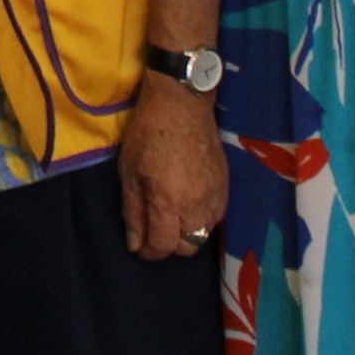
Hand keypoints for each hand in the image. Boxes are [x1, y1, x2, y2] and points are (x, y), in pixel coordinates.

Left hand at [117, 74, 228, 259]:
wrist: (182, 103)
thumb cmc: (148, 133)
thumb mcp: (129, 171)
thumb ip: (133, 211)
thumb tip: (135, 244)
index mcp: (169, 202)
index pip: (163, 246)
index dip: (149, 251)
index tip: (139, 245)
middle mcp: (197, 206)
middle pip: (187, 247)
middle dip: (168, 245)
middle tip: (153, 229)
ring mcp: (215, 196)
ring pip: (203, 235)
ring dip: (186, 233)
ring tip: (171, 216)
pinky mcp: (225, 186)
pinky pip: (215, 217)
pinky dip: (200, 219)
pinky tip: (188, 205)